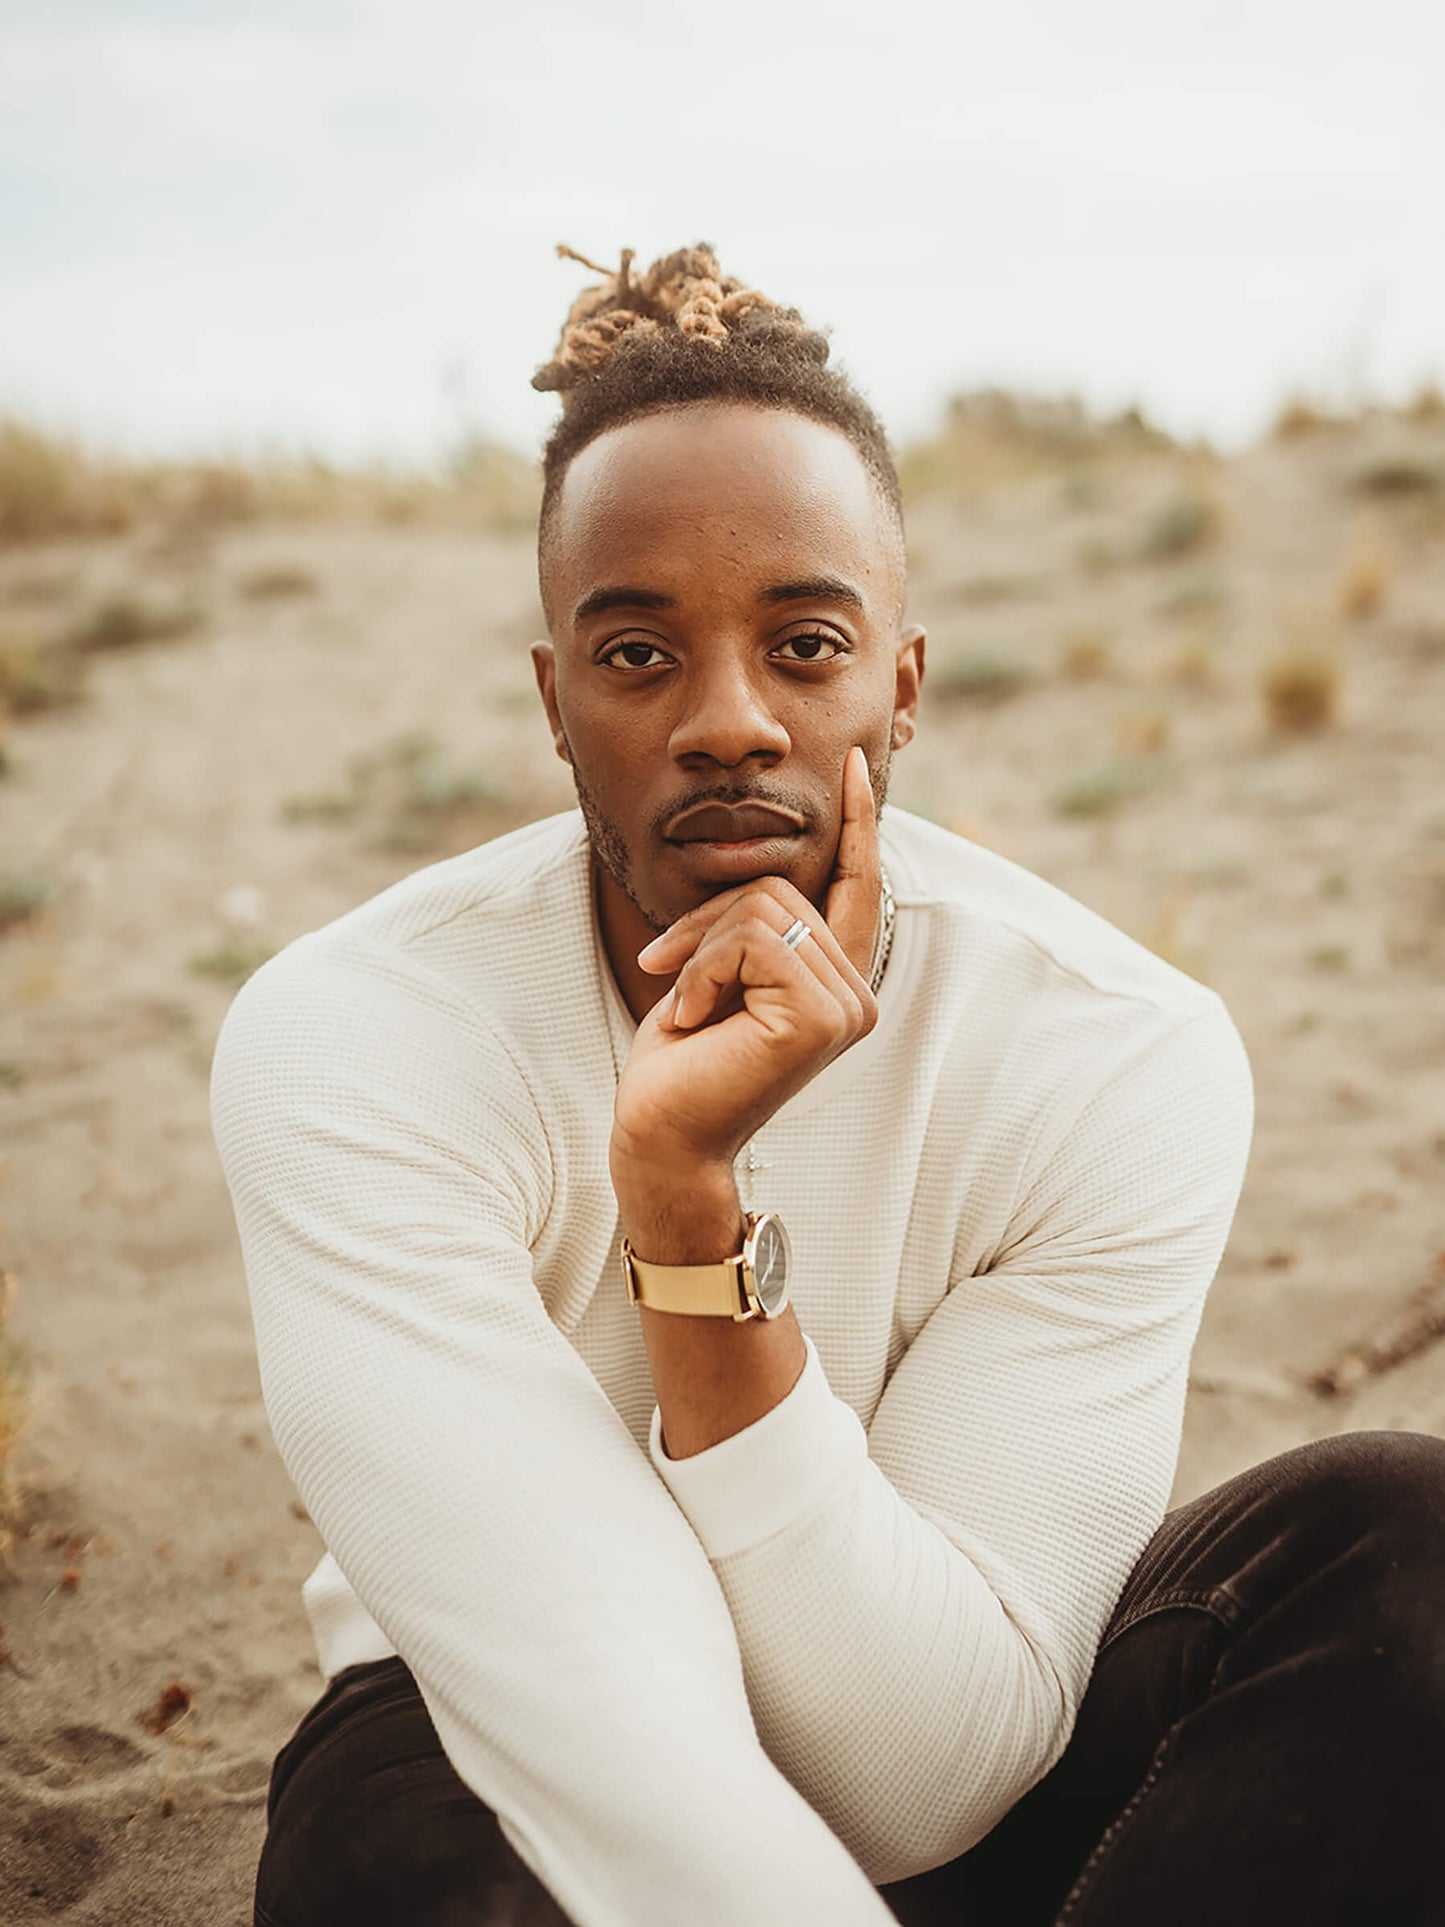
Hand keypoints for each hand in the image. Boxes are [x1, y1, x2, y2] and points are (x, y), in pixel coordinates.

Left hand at [609, 746, 880, 1195]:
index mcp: (837, 984)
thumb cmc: (678, 1063)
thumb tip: (764, 869)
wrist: (659, 1136)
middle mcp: (856, 995)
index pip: (860, 886)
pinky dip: (701, 970)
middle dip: (707, 921)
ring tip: (687, 1007)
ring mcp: (846, 1006)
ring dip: (699, 949)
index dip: (859, 824)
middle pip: (781, 886)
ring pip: (760, 906)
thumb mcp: (717, 973)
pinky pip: (748, 939)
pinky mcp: (819, 1015)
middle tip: (670, 975)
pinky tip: (692, 1018)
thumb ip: (754, 926)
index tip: (856, 764)